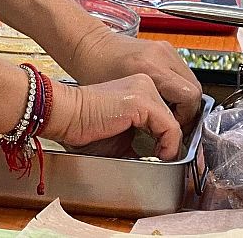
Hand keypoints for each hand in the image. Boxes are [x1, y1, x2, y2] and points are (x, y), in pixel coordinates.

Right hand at [43, 74, 182, 159]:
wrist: (66, 115)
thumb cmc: (84, 126)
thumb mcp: (121, 137)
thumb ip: (141, 142)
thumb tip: (158, 157)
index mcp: (139, 88)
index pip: (167, 113)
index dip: (169, 137)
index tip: (163, 155)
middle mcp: (145, 84)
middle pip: (174, 116)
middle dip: (172, 140)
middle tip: (165, 158)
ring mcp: (145, 90)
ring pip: (175, 122)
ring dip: (171, 144)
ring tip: (162, 158)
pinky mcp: (142, 101)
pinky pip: (170, 128)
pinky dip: (169, 145)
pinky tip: (159, 155)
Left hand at [59, 29, 203, 126]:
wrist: (90, 46)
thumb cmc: (95, 71)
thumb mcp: (119, 102)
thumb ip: (144, 118)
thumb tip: (162, 138)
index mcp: (150, 68)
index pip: (189, 97)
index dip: (185, 118)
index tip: (173, 128)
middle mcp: (161, 56)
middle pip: (195, 91)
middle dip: (188, 112)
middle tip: (174, 126)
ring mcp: (165, 50)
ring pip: (191, 83)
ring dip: (184, 102)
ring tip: (168, 114)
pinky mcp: (165, 49)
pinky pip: (183, 74)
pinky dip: (179, 90)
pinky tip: (164, 99)